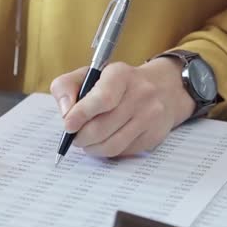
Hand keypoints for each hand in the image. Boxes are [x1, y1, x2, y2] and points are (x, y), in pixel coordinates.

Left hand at [49, 58, 196, 157]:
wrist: (161, 88)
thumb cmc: (115, 84)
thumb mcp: (89, 74)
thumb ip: (66, 87)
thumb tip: (65, 112)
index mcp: (120, 74)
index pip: (102, 99)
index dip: (81, 115)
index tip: (68, 125)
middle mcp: (140, 94)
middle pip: (102, 127)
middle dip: (81, 137)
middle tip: (74, 136)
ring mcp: (150, 116)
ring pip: (112, 145)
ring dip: (92, 148)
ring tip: (86, 141)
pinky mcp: (154, 135)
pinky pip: (123, 152)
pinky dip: (107, 151)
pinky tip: (104, 141)